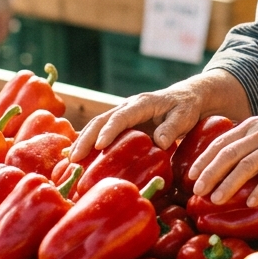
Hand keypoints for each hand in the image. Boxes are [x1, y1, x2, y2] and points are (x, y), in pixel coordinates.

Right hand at [80, 86, 205, 153]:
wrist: (187, 97)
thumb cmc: (186, 107)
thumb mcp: (185, 115)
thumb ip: (172, 127)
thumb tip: (160, 142)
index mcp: (141, 104)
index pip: (121, 116)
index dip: (109, 130)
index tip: (100, 146)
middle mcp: (127, 106)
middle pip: (101, 120)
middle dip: (86, 138)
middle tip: (74, 158)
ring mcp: (122, 115)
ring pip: (97, 126)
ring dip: (83, 142)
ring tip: (70, 161)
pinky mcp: (122, 124)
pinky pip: (102, 132)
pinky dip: (89, 143)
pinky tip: (77, 157)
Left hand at [190, 104, 257, 206]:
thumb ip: (250, 137)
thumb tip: (230, 155)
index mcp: (252, 126)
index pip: (221, 142)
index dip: (204, 159)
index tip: (190, 175)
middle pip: (228, 154)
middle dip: (210, 173)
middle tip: (196, 191)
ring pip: (246, 165)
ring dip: (229, 184)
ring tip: (216, 200)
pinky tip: (251, 203)